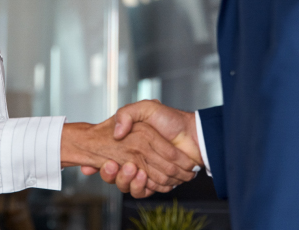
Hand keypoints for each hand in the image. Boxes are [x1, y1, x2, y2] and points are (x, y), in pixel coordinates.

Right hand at [81, 100, 200, 196]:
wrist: (194, 134)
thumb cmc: (172, 119)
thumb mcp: (147, 108)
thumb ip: (127, 114)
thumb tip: (116, 133)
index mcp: (130, 143)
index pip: (110, 159)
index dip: (105, 164)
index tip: (107, 161)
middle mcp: (135, 159)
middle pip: (117, 175)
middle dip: (114, 174)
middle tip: (115, 165)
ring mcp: (146, 172)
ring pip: (128, 186)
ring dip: (128, 180)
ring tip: (133, 169)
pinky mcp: (156, 183)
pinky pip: (144, 192)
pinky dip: (144, 186)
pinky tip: (144, 176)